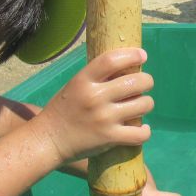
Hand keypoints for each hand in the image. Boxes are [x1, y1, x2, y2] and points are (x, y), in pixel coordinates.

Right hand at [34, 48, 153, 162]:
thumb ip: (97, 77)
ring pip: (144, 104)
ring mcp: (104, 118)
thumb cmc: (64, 110)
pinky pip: (140, 133)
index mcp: (84, 80)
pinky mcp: (110, 138)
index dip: (132, 54)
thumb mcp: (75, 85)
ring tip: (140, 106)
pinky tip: (141, 129)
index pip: (112, 60)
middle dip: (147, 81)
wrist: (49, 140)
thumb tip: (128, 65)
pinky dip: (145, 131)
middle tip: (144, 84)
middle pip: (137, 81)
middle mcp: (95, 97)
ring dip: (146, 104)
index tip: (142, 55)